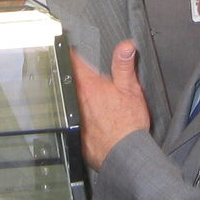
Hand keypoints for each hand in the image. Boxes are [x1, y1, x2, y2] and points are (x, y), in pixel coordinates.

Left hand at [74, 41, 151, 168]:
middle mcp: (77, 100)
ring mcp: (74, 117)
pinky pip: (73, 118)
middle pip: (69, 81)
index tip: (68, 47)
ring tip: (90, 96)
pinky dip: (78, 114)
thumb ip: (124, 65)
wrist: (125, 154)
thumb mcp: (131, 89)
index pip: (73, 62)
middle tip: (80, 70)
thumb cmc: (129, 124)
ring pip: (70, 99)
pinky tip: (92, 117)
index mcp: (89, 86)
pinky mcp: (76, 132)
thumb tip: (125, 46)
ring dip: (75, 95)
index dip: (70, 53)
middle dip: (73, 74)